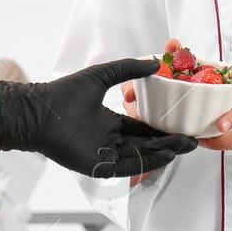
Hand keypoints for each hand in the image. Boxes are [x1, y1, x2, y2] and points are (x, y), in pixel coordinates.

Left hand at [0, 57, 196, 177]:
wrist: (40, 110)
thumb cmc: (63, 93)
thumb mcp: (101, 76)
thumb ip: (127, 69)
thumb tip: (154, 64)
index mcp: (110, 122)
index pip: (142, 128)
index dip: (163, 129)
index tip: (182, 125)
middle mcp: (109, 139)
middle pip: (146, 144)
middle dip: (169, 143)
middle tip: (191, 140)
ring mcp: (104, 153)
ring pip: (141, 156)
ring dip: (163, 152)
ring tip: (184, 146)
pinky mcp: (98, 165)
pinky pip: (127, 167)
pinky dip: (146, 163)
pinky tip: (164, 155)